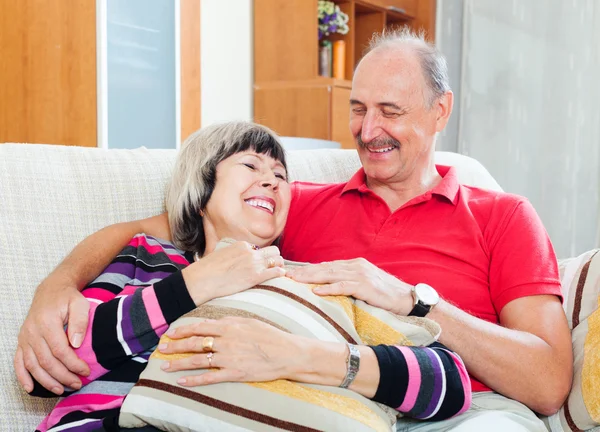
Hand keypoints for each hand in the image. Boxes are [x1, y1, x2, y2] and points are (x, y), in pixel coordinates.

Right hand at [14, 275, 89, 393]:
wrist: (51, 290)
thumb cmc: (68, 298)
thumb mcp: (80, 304)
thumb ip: (80, 322)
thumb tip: (76, 343)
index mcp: (47, 322)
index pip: (60, 350)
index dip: (73, 364)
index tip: (85, 371)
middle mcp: (32, 332)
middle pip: (46, 361)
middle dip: (63, 376)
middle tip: (77, 384)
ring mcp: (25, 337)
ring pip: (32, 365)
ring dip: (46, 381)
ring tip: (60, 390)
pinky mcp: (21, 341)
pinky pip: (18, 362)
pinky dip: (23, 376)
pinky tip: (30, 388)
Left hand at [157, 317, 304, 385]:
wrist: (287, 353)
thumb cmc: (270, 335)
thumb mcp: (250, 321)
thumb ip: (230, 322)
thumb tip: (215, 323)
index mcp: (229, 326)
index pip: (200, 327)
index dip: (183, 330)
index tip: (171, 333)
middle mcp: (225, 341)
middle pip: (194, 343)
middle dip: (175, 346)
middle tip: (162, 349)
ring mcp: (228, 358)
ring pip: (197, 360)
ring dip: (179, 364)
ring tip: (165, 366)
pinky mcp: (234, 373)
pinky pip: (209, 377)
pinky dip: (194, 380)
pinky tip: (183, 382)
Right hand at [181, 241, 285, 304]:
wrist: (202, 279)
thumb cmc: (207, 269)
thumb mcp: (222, 254)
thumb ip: (233, 254)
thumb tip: (235, 259)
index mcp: (242, 245)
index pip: (260, 248)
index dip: (263, 255)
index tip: (262, 262)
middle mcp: (250, 252)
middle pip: (273, 251)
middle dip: (274, 258)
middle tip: (273, 265)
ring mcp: (254, 263)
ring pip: (277, 260)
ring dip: (279, 265)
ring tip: (278, 271)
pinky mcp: (255, 276)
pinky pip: (275, 271)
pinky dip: (280, 273)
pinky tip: (280, 275)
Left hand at [287, 258, 413, 314]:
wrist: (408, 299)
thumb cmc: (386, 295)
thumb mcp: (365, 285)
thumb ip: (348, 283)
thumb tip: (329, 288)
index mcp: (354, 265)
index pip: (326, 266)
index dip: (308, 269)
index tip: (292, 273)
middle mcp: (356, 266)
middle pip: (325, 268)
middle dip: (304, 272)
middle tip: (286, 275)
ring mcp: (361, 274)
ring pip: (331, 275)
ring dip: (311, 277)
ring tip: (295, 280)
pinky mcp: (366, 286)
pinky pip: (344, 286)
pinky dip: (329, 288)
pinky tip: (316, 290)